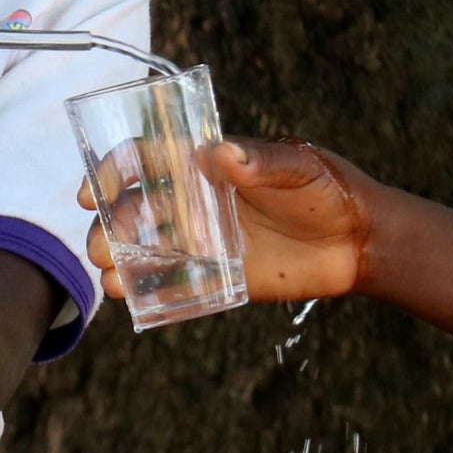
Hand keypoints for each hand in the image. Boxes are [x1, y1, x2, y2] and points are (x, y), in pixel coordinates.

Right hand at [82, 136, 372, 305]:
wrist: (360, 241)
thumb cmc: (330, 190)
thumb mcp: (299, 168)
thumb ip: (261, 162)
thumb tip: (223, 153)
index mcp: (207, 164)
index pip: (146, 160)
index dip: (112, 172)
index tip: (93, 193)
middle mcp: (196, 200)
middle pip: (135, 208)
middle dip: (110, 226)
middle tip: (101, 247)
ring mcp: (204, 239)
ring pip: (146, 248)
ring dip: (120, 260)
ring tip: (111, 278)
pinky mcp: (219, 276)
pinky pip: (175, 285)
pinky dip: (149, 292)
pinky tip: (132, 299)